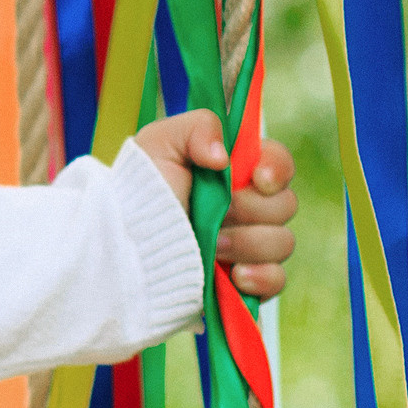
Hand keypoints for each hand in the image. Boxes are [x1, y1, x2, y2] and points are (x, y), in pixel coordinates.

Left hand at [131, 108, 298, 297]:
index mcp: (235, 173)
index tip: (257, 177)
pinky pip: (277, 280)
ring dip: (245, 242)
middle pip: (285, 205)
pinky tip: (233, 275)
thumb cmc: (140, 190)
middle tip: (218, 214)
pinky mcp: (245, 279)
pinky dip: (261, 277)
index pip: (279, 163)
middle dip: (250, 209)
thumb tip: (224, 155)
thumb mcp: (159, 144)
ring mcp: (248, 245)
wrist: (121, 246)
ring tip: (212, 245)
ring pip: (282, 242)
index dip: (276, 168)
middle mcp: (248, 208)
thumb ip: (197, 127)